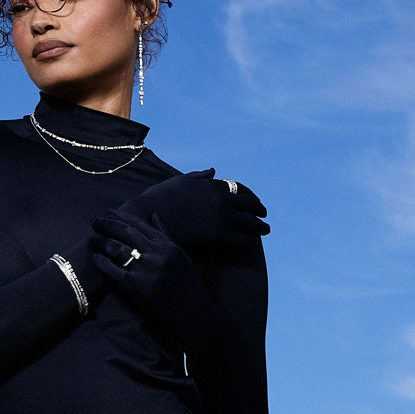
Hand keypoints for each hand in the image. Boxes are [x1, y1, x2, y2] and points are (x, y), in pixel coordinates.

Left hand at [87, 210, 223, 344]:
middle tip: (93, 222)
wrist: (193, 313)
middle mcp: (156, 254)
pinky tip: (95, 258)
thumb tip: (154, 214)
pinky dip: (102, 263)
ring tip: (91, 240)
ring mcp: (146, 270)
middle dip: (106, 225)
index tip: (108, 212)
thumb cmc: (189, 284)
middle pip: (125, 233)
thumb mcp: (181, 254)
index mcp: (167, 245)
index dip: (121, 216)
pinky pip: (114, 271)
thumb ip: (166, 234)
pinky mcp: (137, 287)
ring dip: (101, 242)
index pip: (139, 224)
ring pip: (117, 249)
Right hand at [119, 169, 268, 250]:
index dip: (249, 195)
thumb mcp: (180, 181)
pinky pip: (242, 239)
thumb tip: (213, 170)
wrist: (149, 218)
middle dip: (260, 210)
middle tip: (264, 215)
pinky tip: (251, 242)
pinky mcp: (219, 237)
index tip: (253, 201)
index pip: (240, 189)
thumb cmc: (161, 198)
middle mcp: (222, 200)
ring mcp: (223, 219)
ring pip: (251, 222)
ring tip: (265, 229)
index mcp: (214, 186)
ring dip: (261, 226)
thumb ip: (200, 176)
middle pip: (250, 205)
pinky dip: (249, 240)